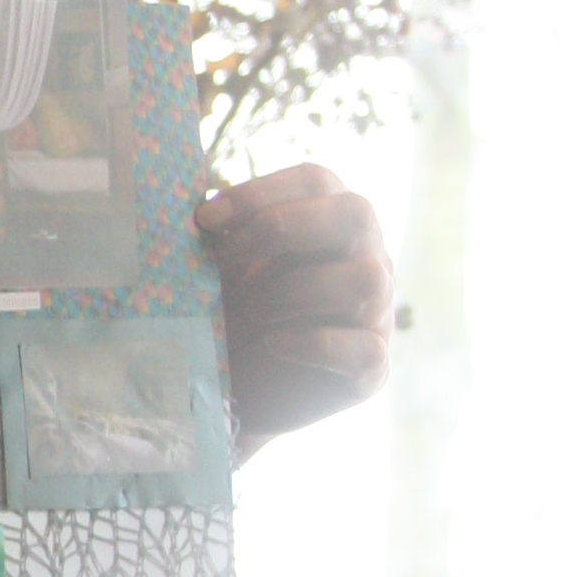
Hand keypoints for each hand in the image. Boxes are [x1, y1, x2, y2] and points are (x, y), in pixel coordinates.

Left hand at [196, 163, 393, 450]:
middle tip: (226, 259)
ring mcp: (376, 313)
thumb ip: (218, 238)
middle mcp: (366, 258)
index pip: (316, 182)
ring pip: (367, 279)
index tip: (204, 218)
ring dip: (296, 291)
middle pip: (356, 213)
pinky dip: (314, 344)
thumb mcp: (218, 272)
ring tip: (252, 312)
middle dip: (283, 228)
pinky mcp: (371, 368)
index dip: (260, 193)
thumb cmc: (228, 318)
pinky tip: (272, 343)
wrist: (234, 394)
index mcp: (330, 222)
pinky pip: (365, 349)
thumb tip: (199, 214)